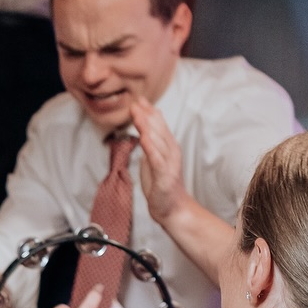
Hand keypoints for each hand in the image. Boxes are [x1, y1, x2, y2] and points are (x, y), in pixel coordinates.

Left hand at [128, 97, 188, 227]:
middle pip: (158, 128)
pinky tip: (143, 138)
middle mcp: (171, 151)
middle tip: (134, 102)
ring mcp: (169, 163)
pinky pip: (157, 159)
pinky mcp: (165, 175)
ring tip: (136, 114)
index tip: (138, 99)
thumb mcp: (153, 159)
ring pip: (157, 140)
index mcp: (167, 146)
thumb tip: (143, 130)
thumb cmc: (162, 185)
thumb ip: (150, 145)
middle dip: (146, 114)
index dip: (148, 111)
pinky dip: (150, 147)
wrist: (172, 209)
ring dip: (146, 126)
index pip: (159, 124)